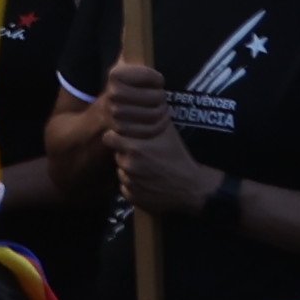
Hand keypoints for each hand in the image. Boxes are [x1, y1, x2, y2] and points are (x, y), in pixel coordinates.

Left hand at [104, 81, 224, 218]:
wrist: (190, 188)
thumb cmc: (178, 156)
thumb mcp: (167, 132)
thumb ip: (149, 119)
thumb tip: (137, 102)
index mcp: (134, 148)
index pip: (109, 138)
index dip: (116, 136)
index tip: (124, 136)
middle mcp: (128, 166)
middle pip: (116, 154)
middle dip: (125, 153)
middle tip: (142, 154)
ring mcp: (129, 183)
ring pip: (121, 171)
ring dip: (129, 170)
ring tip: (148, 169)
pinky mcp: (132, 197)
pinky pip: (126, 187)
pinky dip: (134, 185)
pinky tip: (148, 182)